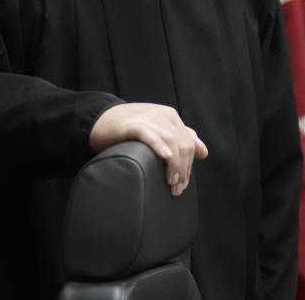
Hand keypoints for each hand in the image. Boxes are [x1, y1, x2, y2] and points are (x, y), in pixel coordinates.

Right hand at [89, 103, 208, 195]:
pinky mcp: (132, 124)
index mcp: (170, 117)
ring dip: (174, 164)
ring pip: (170, 141)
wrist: (101, 121)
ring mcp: (148, 118)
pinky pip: (149, 134)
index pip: (188, 143)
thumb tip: (203, 151)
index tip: (182, 183)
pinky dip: (159, 145)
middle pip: (182, 144)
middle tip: (176, 188)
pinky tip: (165, 156)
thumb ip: (181, 139)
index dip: (188, 165)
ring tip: (170, 182)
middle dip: (183, 169)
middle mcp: (162, 115)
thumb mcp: (159, 131)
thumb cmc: (130, 129)